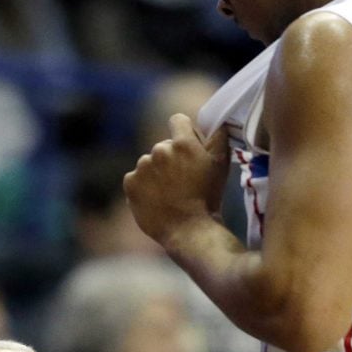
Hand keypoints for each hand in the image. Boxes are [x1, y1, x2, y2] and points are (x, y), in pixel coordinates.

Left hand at [123, 113, 230, 246]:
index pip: (178, 121)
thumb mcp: (220, 166)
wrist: (189, 231)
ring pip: (149, 164)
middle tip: (182, 181)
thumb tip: (218, 122)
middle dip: (171, 159)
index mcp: (182, 143)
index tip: (188, 148)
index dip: (184, 133)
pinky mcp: (130, 183)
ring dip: (157, 174)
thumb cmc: (208, 198)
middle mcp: (159, 149)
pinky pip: (136, 179)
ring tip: (169, 194)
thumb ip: (218, 138)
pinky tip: (156, 200)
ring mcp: (142, 167)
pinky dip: (143, 188)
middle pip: (164, 146)